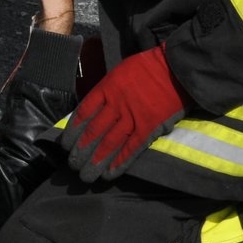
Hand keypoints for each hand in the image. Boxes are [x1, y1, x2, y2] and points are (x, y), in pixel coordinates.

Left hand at [60, 45, 185, 181]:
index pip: (83, 113)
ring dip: (97, 161)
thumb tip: (93, 110)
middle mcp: (116, 104)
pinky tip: (109, 174)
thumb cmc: (147, 68)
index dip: (73, 131)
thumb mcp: (119, 72)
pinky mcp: (150, 127)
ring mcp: (133, 116)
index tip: (65, 145)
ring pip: (110, 143)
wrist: (176, 67)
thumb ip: (106, 91)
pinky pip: (132, 148)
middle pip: (94, 131)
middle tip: (73, 166)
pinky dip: (120, 162)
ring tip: (86, 176)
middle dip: (81, 151)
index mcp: (106, 88)